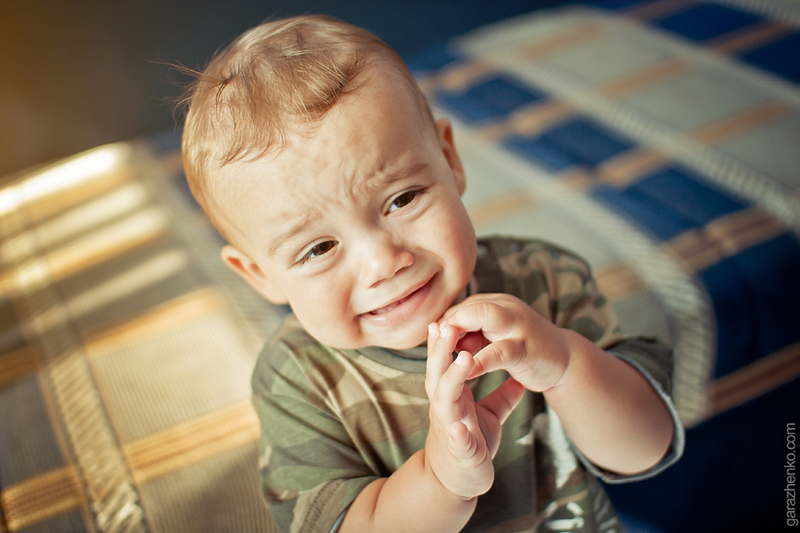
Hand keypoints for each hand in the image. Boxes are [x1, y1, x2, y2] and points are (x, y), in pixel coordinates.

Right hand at [424, 323, 523, 499]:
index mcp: (451, 397)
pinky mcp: (460, 452)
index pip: (443, 363)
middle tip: (444, 325)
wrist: (459, 483)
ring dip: (452, 379)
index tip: (443, 318)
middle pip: (437, 373)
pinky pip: (458, 442)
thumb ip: (502, 396)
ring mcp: (450, 429)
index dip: (442, 343)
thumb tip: (520, 378)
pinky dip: (458, 434)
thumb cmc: (472, 444)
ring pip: (445, 400)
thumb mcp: (489, 415)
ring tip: (464, 359)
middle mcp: (446, 409)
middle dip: (440, 350)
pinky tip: (461, 427)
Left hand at [441, 293, 572, 391]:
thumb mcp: (495, 339)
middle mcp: (507, 308)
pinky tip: (466, 371)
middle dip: (449, 323)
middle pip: (469, 305)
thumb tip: (445, 339)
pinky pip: (499, 351)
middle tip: (435, 344)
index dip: (446, 326)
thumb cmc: (525, 350)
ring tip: (444, 351)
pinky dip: (480, 360)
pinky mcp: (526, 348)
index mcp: (497, 304)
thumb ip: (472, 336)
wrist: (567, 361)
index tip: (437, 344)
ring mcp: (518, 326)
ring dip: (460, 331)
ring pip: (484, 317)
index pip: (462, 308)